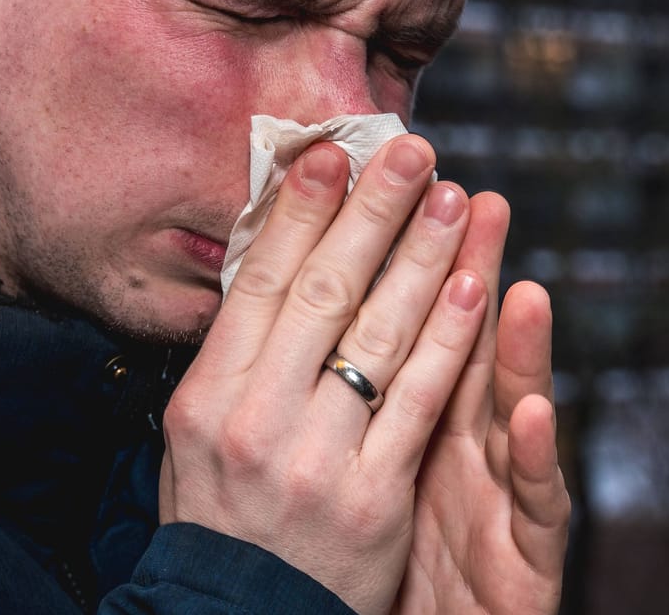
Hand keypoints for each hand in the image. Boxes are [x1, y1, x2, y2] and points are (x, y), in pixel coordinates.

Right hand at [161, 136, 489, 613]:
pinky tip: (474, 286)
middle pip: (324, 292)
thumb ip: (234, 357)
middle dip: (374, 212)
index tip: (334, 153)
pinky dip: (450, 339)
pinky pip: (419, 401)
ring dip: (424, 257)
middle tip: (412, 149)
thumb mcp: (194, 435)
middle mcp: (255, 419)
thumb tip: (271, 259)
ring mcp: (317, 457)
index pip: (260, 283)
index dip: (300, 212)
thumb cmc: (221, 519)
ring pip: (378, 335)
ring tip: (455, 197)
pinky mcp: (374, 495)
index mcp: (206, 396)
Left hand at [391, 195, 570, 614]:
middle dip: (468, 274)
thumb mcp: (367, 471)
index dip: (410, 260)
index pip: (414, 326)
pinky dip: (533, 457)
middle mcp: (468, 452)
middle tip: (475, 198)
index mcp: (418, 424)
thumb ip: (364, 397)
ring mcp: (501, 501)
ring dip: (522, 349)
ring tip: (520, 285)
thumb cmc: (370, 566)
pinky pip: (535, 506)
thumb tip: (302, 311)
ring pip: (516, 414)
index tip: (400, 190)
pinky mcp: (530, 559)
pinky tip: (529, 412)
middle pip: (474, 350)